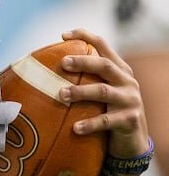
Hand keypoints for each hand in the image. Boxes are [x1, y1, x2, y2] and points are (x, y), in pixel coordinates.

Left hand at [59, 28, 152, 158]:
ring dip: (80, 92)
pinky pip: (106, 121)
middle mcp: (127, 81)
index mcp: (118, 70)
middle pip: (104, 65)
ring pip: (103, 91)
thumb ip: (84, 80)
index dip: (84, 36)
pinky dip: (89, 124)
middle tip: (63, 63)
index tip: (63, 35)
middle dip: (83, 62)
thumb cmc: (108, 112)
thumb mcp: (100, 93)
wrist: (132, 140)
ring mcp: (130, 100)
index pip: (103, 45)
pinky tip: (74, 128)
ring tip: (61, 94)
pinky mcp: (130, 120)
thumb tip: (42, 73)